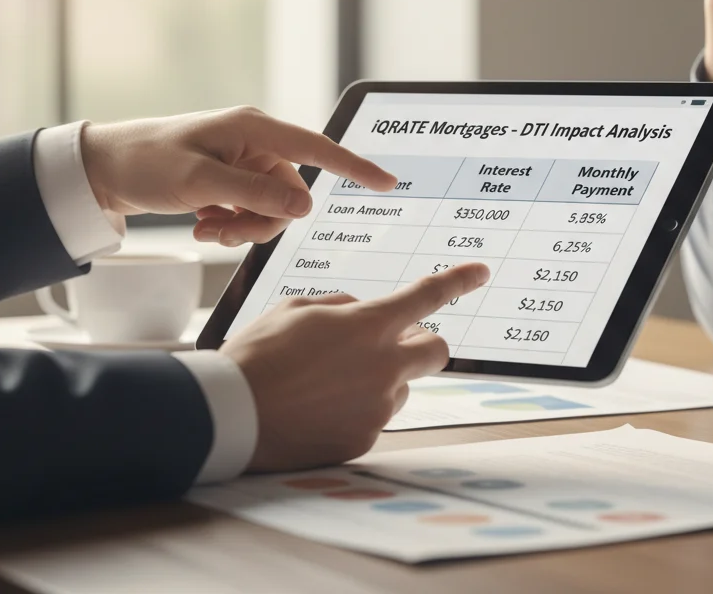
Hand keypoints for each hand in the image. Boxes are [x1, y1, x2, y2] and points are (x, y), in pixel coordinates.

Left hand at [81, 106, 395, 245]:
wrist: (102, 168)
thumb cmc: (145, 162)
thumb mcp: (200, 181)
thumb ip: (254, 193)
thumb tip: (302, 205)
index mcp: (254, 129)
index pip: (317, 148)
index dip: (355, 166)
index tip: (387, 182)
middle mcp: (255, 143)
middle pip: (291, 192)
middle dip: (262, 220)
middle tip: (224, 230)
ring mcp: (243, 162)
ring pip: (271, 206)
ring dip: (243, 226)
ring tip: (208, 227)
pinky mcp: (231, 178)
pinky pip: (251, 209)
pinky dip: (231, 224)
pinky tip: (203, 224)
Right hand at [221, 262, 490, 471]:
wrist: (231, 414)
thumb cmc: (258, 354)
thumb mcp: (297, 308)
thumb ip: (341, 307)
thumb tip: (359, 314)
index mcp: (369, 325)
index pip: (427, 296)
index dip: (459, 280)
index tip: (481, 271)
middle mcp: (385, 367)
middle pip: (436, 350)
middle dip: (423, 343)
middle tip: (393, 342)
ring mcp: (377, 407)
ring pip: (400, 386)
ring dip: (380, 378)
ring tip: (328, 382)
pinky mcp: (363, 440)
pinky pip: (374, 417)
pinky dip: (356, 409)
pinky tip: (319, 408)